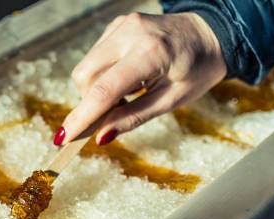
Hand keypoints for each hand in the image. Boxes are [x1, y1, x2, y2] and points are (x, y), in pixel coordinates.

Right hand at [54, 12, 226, 145]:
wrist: (211, 33)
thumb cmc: (198, 70)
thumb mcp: (172, 100)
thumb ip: (134, 117)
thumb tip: (101, 136)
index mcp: (150, 53)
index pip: (104, 91)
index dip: (81, 117)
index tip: (62, 138)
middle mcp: (131, 33)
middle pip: (84, 76)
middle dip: (92, 100)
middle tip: (120, 108)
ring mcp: (122, 26)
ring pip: (86, 67)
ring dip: (98, 87)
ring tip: (130, 91)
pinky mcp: (117, 25)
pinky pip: (96, 56)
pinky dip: (105, 73)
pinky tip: (129, 75)